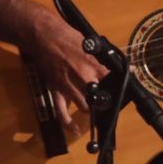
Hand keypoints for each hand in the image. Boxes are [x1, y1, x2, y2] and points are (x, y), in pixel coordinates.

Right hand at [22, 10, 108, 137]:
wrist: (40, 34)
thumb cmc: (63, 33)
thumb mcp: (86, 40)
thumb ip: (99, 54)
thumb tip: (112, 60)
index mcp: (92, 62)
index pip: (111, 78)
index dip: (118, 84)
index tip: (122, 87)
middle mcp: (82, 76)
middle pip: (100, 95)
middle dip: (105, 99)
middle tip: (106, 98)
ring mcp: (68, 85)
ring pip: (86, 106)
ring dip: (91, 108)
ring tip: (94, 106)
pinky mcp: (55, 90)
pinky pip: (61, 110)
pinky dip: (68, 122)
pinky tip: (75, 131)